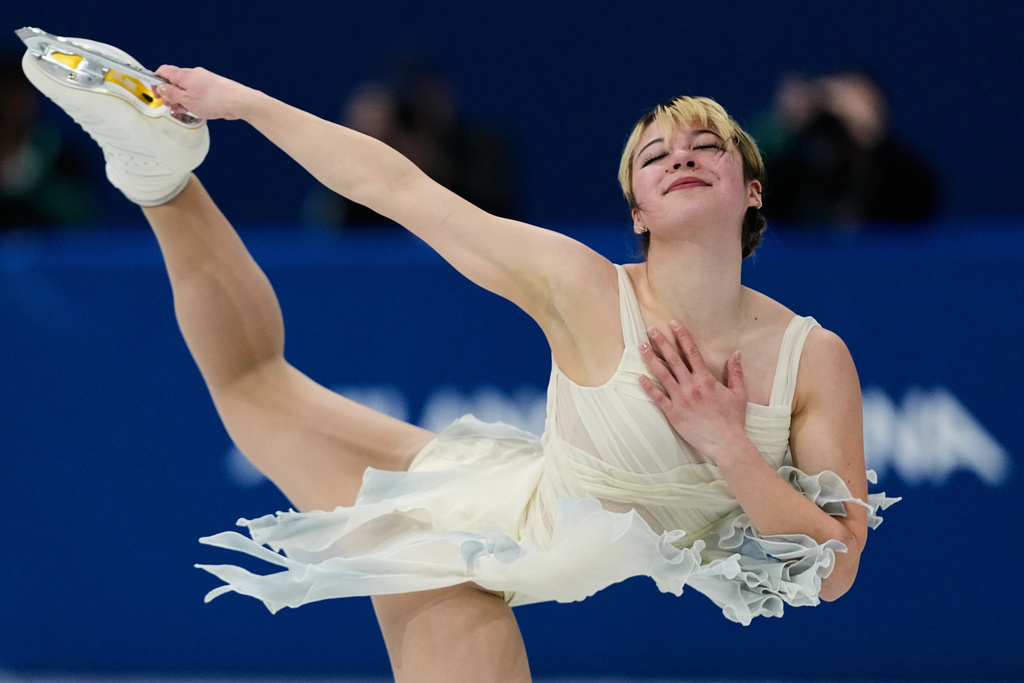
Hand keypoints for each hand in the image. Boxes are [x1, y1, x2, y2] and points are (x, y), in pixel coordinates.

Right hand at [153, 66, 255, 120]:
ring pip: (186, 89)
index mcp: (184, 75)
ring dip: (182, 100)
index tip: (157, 95)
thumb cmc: (215, 100)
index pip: (163, 71)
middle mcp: (194, 74)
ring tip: (187, 110)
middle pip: (174, 82)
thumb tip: (161, 89)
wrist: (238, 101)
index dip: (156, 83)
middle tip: (173, 106)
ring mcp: (204, 80)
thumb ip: (171, 94)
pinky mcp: (212, 88)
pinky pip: (197, 93)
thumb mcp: (186, 100)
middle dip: (171, 95)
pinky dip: (193, 101)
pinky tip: (197, 110)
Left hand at [638, 321, 748, 461]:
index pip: (691, 352)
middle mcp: (691, 386)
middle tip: (651, 329)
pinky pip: (658, 397)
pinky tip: (639, 377)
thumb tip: (735, 353)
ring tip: (641, 347)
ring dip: (651, 359)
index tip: (673, 324)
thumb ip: (735, 372)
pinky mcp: (673, 413)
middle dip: (661, 342)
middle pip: (673, 359)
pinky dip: (648, 387)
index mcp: (706, 379)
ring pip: (662, 375)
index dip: (682, 336)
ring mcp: (680, 399)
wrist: (726, 442)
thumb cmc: (733, 419)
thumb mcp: (739, 393)